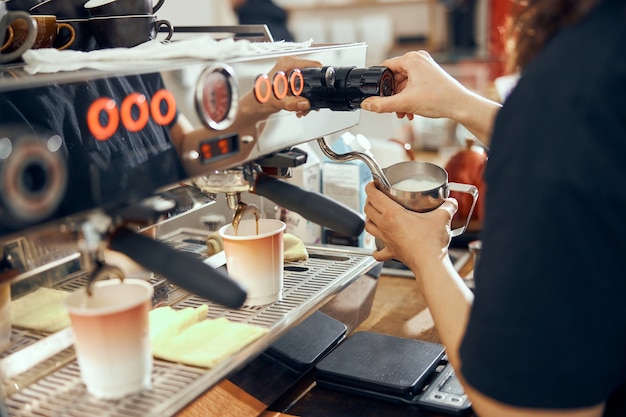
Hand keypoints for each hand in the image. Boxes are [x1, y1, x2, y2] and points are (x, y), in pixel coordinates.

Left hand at [251, 55, 321, 117]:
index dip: (319, 75)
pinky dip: (304, 99)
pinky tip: (299, 107)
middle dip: (312, 93)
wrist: (254, 106)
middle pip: (312, 76)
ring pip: (309, 84)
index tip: (323, 86)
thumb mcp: (278, 101)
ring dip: (308, 98)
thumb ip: (292, 103)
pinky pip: (304, 89)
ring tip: (302, 109)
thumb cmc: (259, 98)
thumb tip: (306, 103)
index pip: (311, 64)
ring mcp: (291, 74)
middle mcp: (289, 66)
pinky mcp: (291, 82)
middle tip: (309, 105)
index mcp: (286, 64)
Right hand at [360, 50, 500, 144]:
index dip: (378, 83)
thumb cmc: (440, 99)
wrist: (459, 105)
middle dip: (392, 95)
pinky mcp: (430, 75)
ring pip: (403, 83)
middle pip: (394, 77)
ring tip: (402, 112)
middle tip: (392, 107)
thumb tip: (367, 104)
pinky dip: (409, 97)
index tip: (376, 94)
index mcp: (411, 59)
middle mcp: (418, 60)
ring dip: (400, 99)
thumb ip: (382, 105)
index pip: (385, 67)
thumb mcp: (404, 103)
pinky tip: (410, 110)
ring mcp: (425, 67)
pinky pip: (412, 85)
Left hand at [364, 182, 457, 272]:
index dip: (370, 186)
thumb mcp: (442, 217)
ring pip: (368, 226)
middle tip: (376, 196)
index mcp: (392, 213)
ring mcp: (386, 239)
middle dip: (369, 200)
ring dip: (369, 219)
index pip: (373, 195)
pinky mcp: (390, 252)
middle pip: (367, 209)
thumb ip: (447, 206)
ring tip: (375, 215)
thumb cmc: (431, 242)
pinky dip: (375, 248)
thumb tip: (451, 202)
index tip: (373, 183)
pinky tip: (379, 246)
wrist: (429, 263)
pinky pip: (377, 251)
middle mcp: (385, 225)